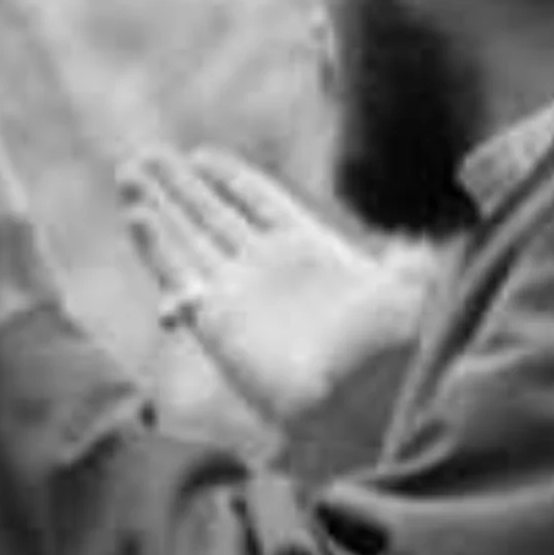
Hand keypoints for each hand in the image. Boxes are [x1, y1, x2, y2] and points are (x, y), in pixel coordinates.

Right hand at [123, 151, 428, 420]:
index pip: (260, 205)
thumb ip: (409, 252)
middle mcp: (268, 271)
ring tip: (128, 174)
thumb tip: (425, 237)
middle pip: (214, 217)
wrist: (363, 398)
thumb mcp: (407, 281)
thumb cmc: (391, 341)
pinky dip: (156, 246)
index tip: (201, 157)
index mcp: (312, 253)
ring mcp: (239, 294)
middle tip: (146, 157)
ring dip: (158, 206)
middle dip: (180, 188)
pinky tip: (136, 215)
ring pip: (188, 239)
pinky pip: (178, 274)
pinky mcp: (215, 321)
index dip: (230, 180)